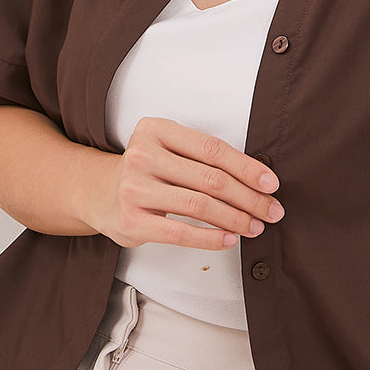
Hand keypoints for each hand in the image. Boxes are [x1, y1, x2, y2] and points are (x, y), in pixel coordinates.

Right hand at [85, 116, 284, 250]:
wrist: (98, 193)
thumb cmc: (146, 172)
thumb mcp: (167, 149)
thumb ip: (202, 157)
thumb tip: (257, 179)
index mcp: (157, 130)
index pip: (213, 149)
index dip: (248, 167)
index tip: (271, 184)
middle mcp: (143, 156)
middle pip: (211, 179)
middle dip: (249, 198)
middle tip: (271, 210)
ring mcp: (135, 189)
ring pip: (200, 206)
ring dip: (235, 219)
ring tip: (255, 226)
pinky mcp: (132, 220)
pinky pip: (181, 232)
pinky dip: (211, 238)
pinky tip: (230, 239)